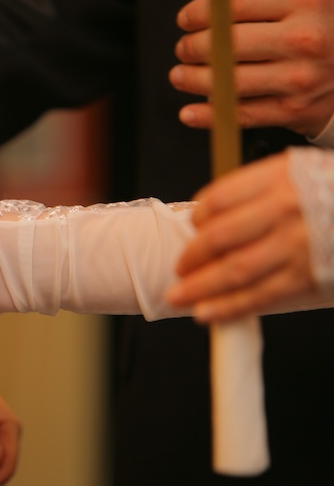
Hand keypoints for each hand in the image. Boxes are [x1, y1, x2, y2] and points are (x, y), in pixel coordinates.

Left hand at [165, 153, 317, 321]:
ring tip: (178, 297)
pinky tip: (207, 313)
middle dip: (191, 258)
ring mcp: (297, 245)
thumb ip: (258, 191)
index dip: (198, 216)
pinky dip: (229, 307)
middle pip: (219, 237)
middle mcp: (285, 209)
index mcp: (279, 176)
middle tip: (178, 269)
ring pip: (234, 271)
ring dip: (200, 287)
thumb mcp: (301, 172)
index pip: (219, 198)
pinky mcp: (308, 276)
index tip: (192, 226)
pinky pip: (261, 295)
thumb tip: (212, 219)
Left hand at [171, 0, 333, 136]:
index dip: (200, 13)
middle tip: (184, 49)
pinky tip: (190, 112)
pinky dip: (209, 115)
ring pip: (228, 82)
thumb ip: (257, 5)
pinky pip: (240, 114)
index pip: (236, 5)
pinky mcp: (292, 110)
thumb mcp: (302, 4)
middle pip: (226, 45)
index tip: (186, 20)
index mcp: (304, 2)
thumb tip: (205, 14)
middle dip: (192, 48)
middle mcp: (303, 39)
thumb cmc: (324, 33)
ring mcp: (298, 78)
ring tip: (180, 75)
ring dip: (193, 80)